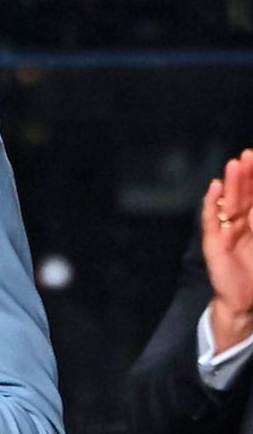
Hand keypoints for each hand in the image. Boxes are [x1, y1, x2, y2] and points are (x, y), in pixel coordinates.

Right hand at [204, 149, 252, 351]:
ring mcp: (225, 231)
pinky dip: (211, 203)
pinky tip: (215, 189)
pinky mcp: (213, 242)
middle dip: (246, 175)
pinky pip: (211, 219)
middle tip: (247, 156)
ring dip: (230, 184)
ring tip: (233, 165)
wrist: (245, 302)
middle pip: (243, 195)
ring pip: (228, 203)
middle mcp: (240, 223)